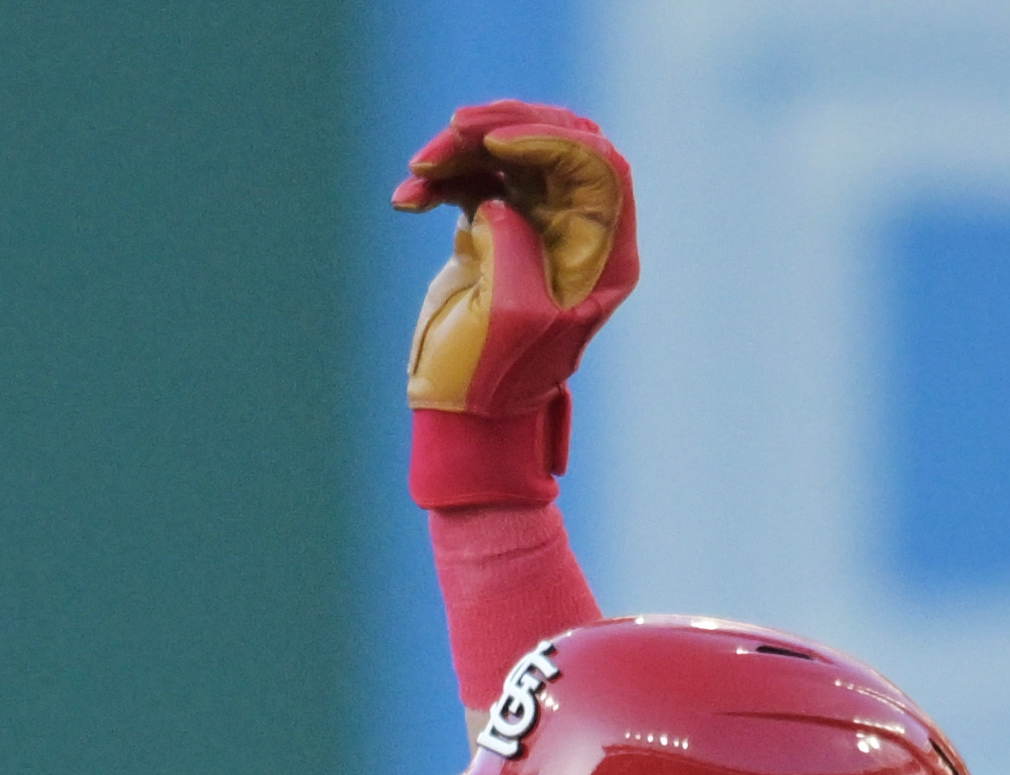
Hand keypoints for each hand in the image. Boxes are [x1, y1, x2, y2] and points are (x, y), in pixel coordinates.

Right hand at [392, 98, 638, 420]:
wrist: (461, 413)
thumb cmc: (494, 377)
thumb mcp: (511, 314)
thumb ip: (515, 243)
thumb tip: (499, 200)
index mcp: (603, 254)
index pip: (599, 165)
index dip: (552, 139)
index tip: (498, 145)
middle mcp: (576, 231)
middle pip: (556, 141)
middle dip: (503, 126)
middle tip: (456, 130)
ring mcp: (535, 225)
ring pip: (509, 151)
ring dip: (461, 148)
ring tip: (419, 168)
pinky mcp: (494, 228)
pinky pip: (473, 177)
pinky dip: (440, 178)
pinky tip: (406, 202)